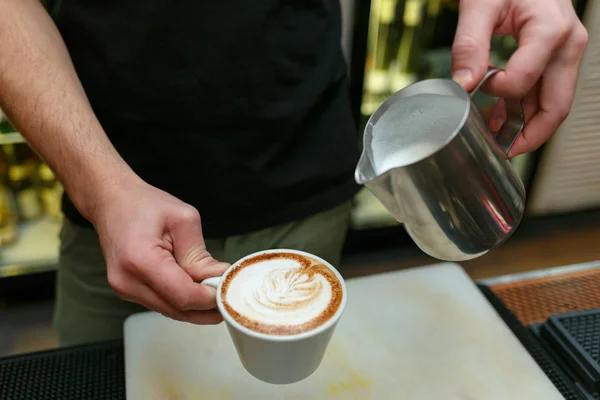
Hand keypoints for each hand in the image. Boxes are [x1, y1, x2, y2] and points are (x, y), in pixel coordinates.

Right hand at [90, 176, 228, 323]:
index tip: (229, 288)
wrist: (111, 201)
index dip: (210, 298)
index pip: (184, 296)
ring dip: (195, 305)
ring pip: (171, 310)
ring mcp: (124, 289)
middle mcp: (128, 281)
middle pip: (178, 309)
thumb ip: (200, 254)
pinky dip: (181, 299)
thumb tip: (218, 278)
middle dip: (207, 306)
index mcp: (140, 260)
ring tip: (216, 290)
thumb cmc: (144, 204)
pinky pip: (161, 302)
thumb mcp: (183, 219)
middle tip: (229, 295)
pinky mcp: (127, 290)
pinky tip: (196, 287)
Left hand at [451, 0, 587, 155]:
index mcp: (550, 31)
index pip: (524, 81)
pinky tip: (499, 119)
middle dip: (527, 137)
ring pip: (552, 105)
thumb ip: (469, 45)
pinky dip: (524, 110)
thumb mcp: (479, 5)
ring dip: (524, 127)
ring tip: (493, 139)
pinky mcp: (556, 57)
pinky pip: (545, 93)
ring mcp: (565, 53)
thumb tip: (463, 86)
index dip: (496, 92)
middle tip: (497, 152)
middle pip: (555, 108)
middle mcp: (567, 45)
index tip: (474, 88)